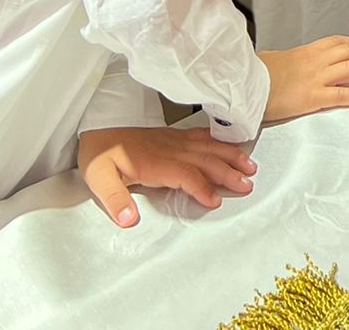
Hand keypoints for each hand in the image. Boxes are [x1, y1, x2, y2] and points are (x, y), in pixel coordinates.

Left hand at [78, 125, 257, 227]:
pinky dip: (221, 141)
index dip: (201, 187)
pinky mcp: (174, 136)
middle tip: (248, 184)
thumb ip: (114, 200)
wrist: (98, 128)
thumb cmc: (100, 155)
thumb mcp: (99, 180)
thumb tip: (128, 219)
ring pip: (208, 146)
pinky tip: (233, 144)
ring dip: (230, 155)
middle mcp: (169, 149)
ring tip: (250, 165)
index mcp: (154, 162)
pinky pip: (203, 136)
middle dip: (228, 172)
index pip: (184, 174)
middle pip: (205, 160)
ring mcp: (174, 140)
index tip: (216, 200)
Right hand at [260, 35, 348, 121]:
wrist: (247, 87)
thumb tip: (286, 62)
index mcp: (305, 51)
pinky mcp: (313, 97)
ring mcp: (316, 79)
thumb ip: (287, 60)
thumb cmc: (255, 74)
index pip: (337, 42)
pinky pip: (341, 95)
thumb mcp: (273, 58)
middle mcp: (315, 62)